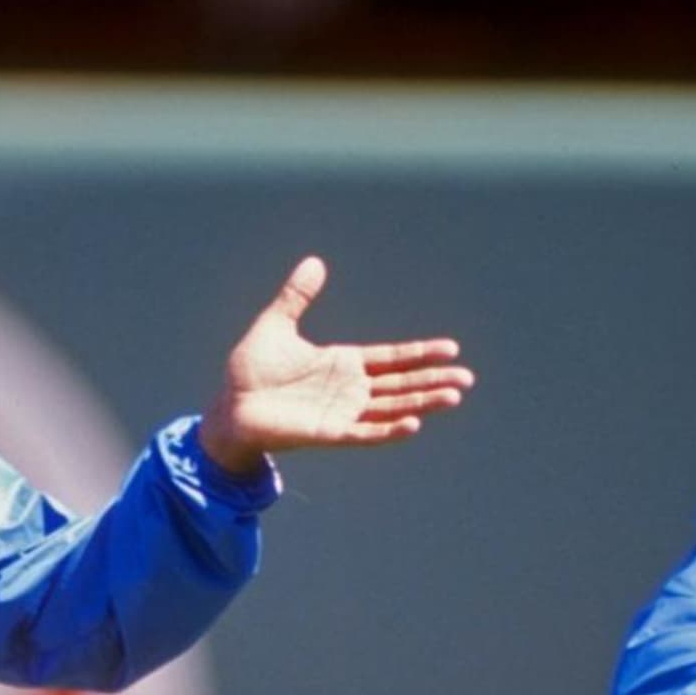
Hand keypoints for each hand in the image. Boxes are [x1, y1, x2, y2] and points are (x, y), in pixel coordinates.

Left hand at [198, 256, 473, 473]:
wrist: (229, 408)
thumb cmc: (250, 372)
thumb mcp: (276, 325)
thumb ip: (297, 296)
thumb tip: (315, 262)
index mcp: (343, 364)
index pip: (392, 358)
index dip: (420, 353)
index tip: (451, 349)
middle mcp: (349, 389)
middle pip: (402, 384)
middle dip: (434, 380)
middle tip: (467, 378)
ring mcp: (342, 412)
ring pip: (392, 407)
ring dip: (422, 403)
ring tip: (453, 396)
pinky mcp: (329, 432)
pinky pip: (366, 432)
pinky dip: (389, 429)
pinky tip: (414, 423)